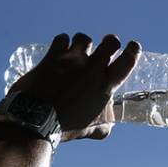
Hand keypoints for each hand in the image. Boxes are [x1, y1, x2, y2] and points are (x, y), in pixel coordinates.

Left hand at [7, 33, 140, 141]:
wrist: (34, 119)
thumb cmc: (64, 125)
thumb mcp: (88, 128)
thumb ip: (101, 126)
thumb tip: (107, 127)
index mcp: (105, 85)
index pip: (128, 60)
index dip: (133, 50)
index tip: (132, 46)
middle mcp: (92, 68)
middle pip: (111, 42)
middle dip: (110, 41)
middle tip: (106, 46)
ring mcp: (73, 60)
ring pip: (84, 38)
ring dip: (83, 42)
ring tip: (78, 50)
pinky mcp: (53, 56)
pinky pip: (62, 39)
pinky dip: (62, 42)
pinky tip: (59, 49)